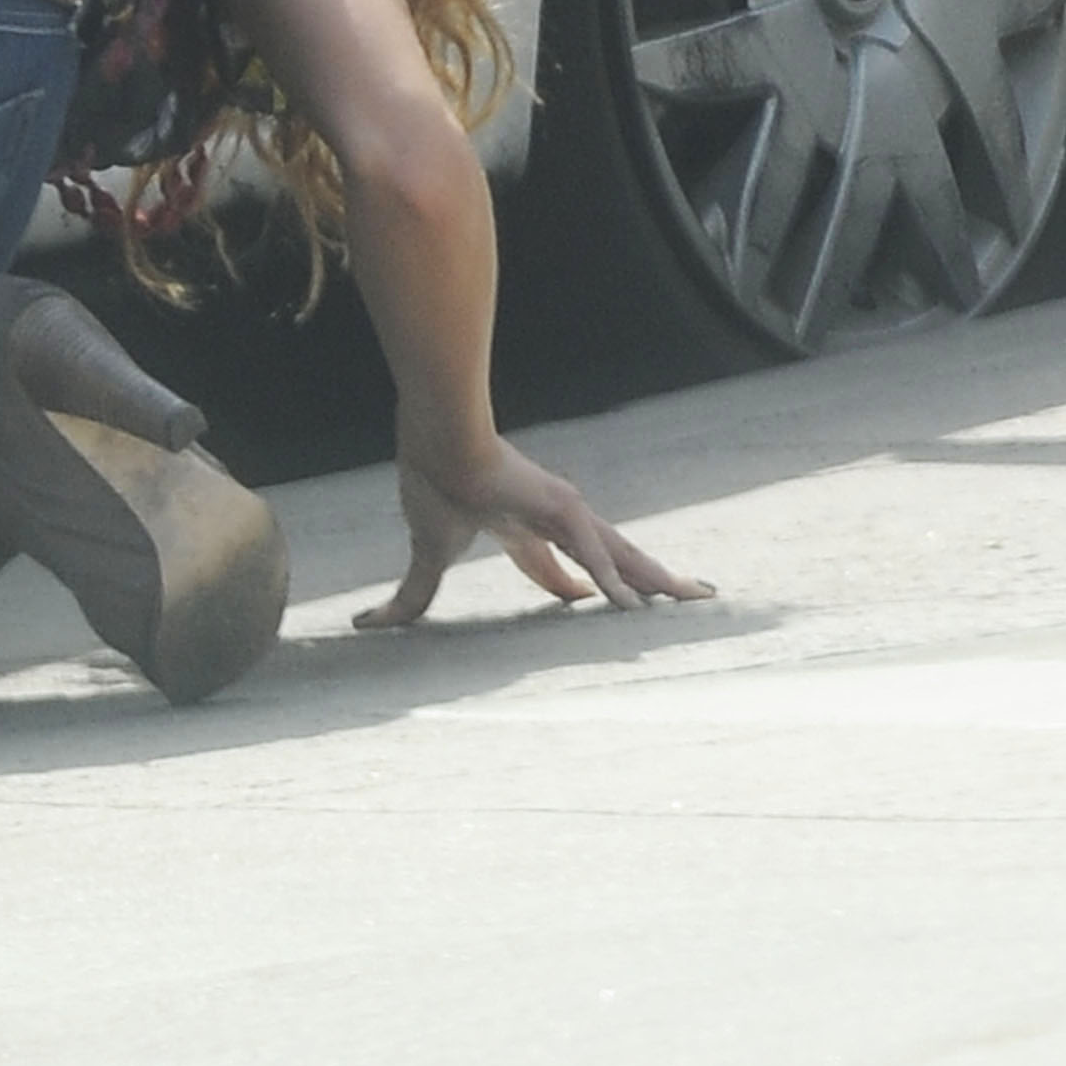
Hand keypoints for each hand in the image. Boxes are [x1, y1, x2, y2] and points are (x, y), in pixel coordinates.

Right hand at [355, 435, 713, 629]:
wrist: (435, 440)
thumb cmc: (430, 484)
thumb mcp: (427, 554)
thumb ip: (410, 596)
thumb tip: (365, 625)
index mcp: (522, 525)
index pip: (561, 563)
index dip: (580, 587)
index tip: (591, 604)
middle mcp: (555, 517)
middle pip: (614, 557)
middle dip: (647, 580)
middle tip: (688, 596)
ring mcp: (565, 511)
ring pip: (624, 554)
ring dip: (659, 580)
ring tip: (700, 598)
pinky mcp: (562, 507)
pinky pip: (594, 553)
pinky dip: (614, 581)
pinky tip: (637, 608)